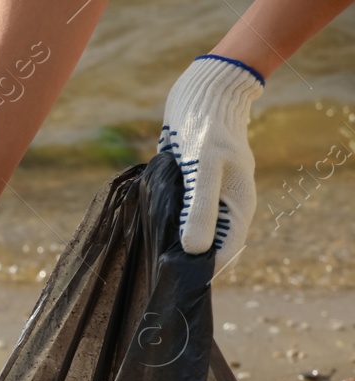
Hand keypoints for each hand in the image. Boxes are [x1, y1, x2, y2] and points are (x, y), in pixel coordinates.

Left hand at [159, 54, 264, 261]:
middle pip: (206, 245)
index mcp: (238, 206)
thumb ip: (200, 209)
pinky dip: (167, 222)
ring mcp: (208, 195)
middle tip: (155, 272)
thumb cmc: (205, 128)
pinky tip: (148, 229)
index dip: (199, 271)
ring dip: (173, 242)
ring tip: (149, 255)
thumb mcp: (203, 169)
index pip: (222, 254)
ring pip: (191, 230)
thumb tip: (193, 252)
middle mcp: (225, 205)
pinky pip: (180, 213)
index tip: (172, 282)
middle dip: (183, 259)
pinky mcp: (191, 186)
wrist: (203, 91)